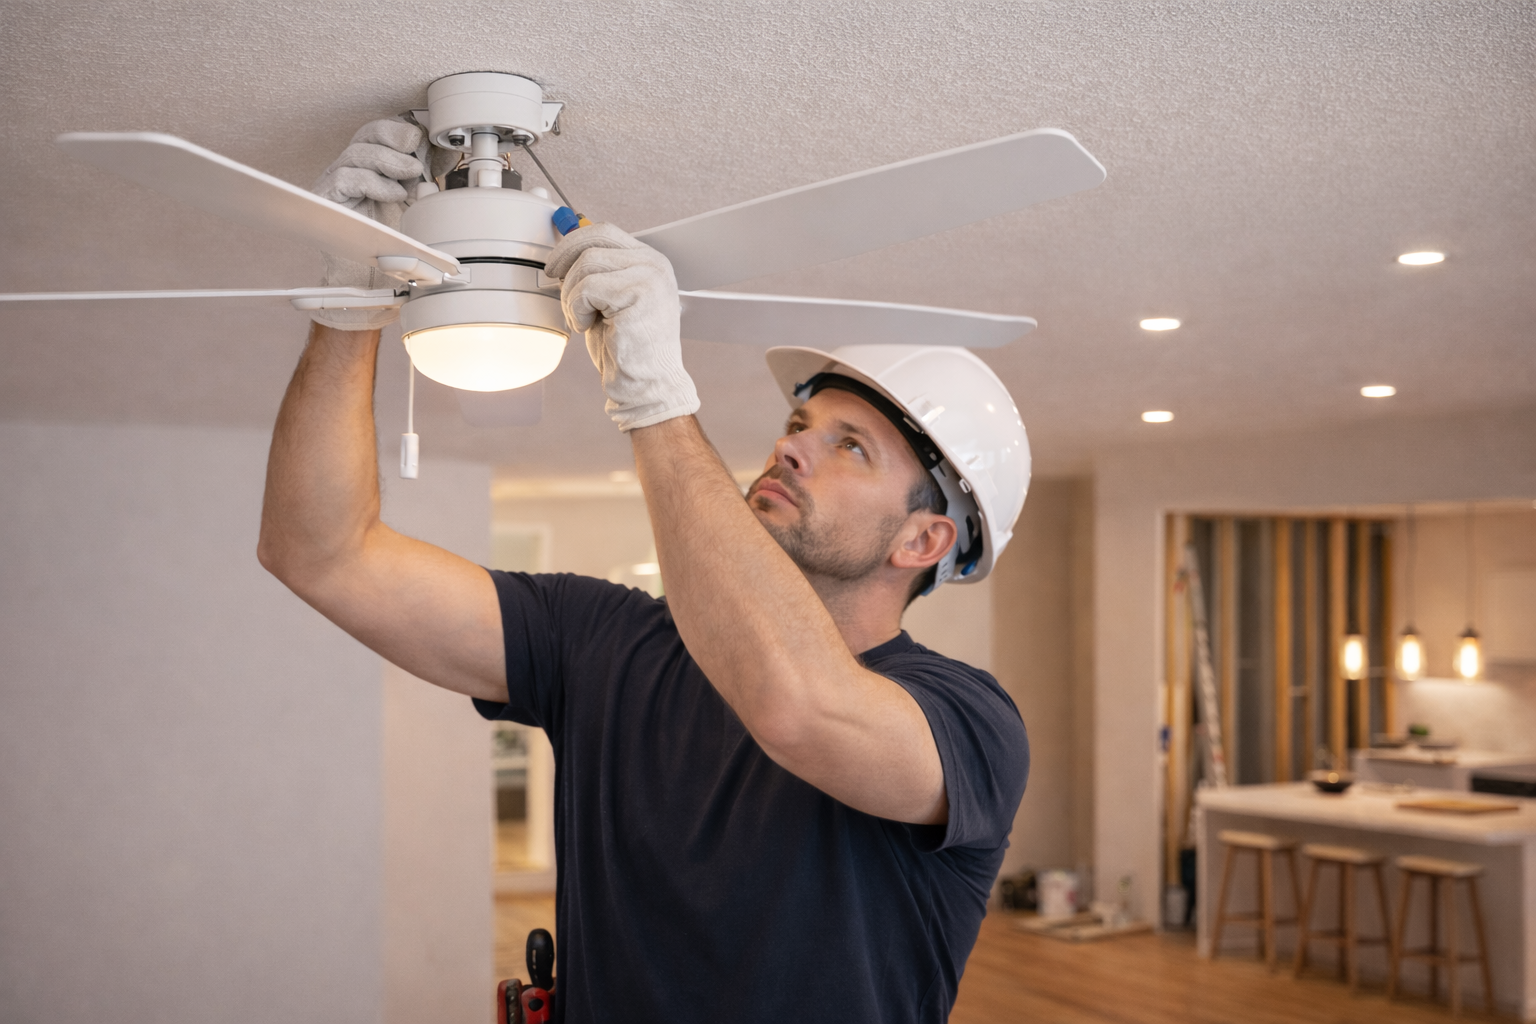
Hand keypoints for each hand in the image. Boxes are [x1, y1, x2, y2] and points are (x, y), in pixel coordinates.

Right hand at [308, 118, 424, 330]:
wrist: (371, 285)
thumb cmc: (391, 248)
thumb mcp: (418, 208)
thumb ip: (428, 181)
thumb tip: (448, 155)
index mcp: (374, 168)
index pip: (383, 133)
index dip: (404, 131)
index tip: (427, 140)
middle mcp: (353, 171)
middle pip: (368, 134)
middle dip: (395, 136)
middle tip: (417, 151)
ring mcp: (338, 184)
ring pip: (358, 152)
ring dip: (390, 160)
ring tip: (411, 175)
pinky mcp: (328, 201)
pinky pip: (346, 179)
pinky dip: (374, 182)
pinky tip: (393, 194)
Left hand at [545, 223, 699, 430]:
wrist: (646, 384)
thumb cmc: (626, 349)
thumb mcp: (607, 302)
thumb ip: (596, 274)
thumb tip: (565, 253)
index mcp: (649, 262)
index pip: (605, 232)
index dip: (573, 242)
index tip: (555, 263)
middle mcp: (654, 265)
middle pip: (595, 239)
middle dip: (565, 261)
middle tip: (554, 283)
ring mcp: (650, 277)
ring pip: (586, 264)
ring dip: (571, 295)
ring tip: (580, 319)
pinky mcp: (640, 294)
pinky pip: (588, 288)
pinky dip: (577, 309)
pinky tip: (588, 326)